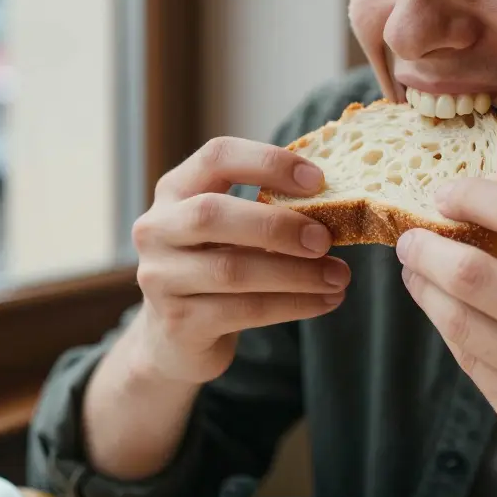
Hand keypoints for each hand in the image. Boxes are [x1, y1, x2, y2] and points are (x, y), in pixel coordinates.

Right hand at [130, 137, 349, 384]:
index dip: (268, 162)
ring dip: (296, 273)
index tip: (318, 179)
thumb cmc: (215, 269)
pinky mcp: (179, 324)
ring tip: (339, 276)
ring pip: (232, 270)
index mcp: (175, 191)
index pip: (216, 157)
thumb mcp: (228, 231)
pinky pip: (243, 311)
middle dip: (277, 224)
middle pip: (212, 213)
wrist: (174, 339)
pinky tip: (325, 301)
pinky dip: (293, 305)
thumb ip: (264, 210)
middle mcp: (157, 230)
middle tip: (325, 239)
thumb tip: (337, 202)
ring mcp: (161, 279)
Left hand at [396, 179, 496, 496]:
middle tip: (410, 238)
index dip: (472, 195)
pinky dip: (451, 332)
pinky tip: (447, 317)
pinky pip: (470, 363)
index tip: (446, 193)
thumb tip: (481, 229)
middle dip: (426, 248)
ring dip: (425, 290)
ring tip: (417, 273)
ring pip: (457, 321)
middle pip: (472, 271)